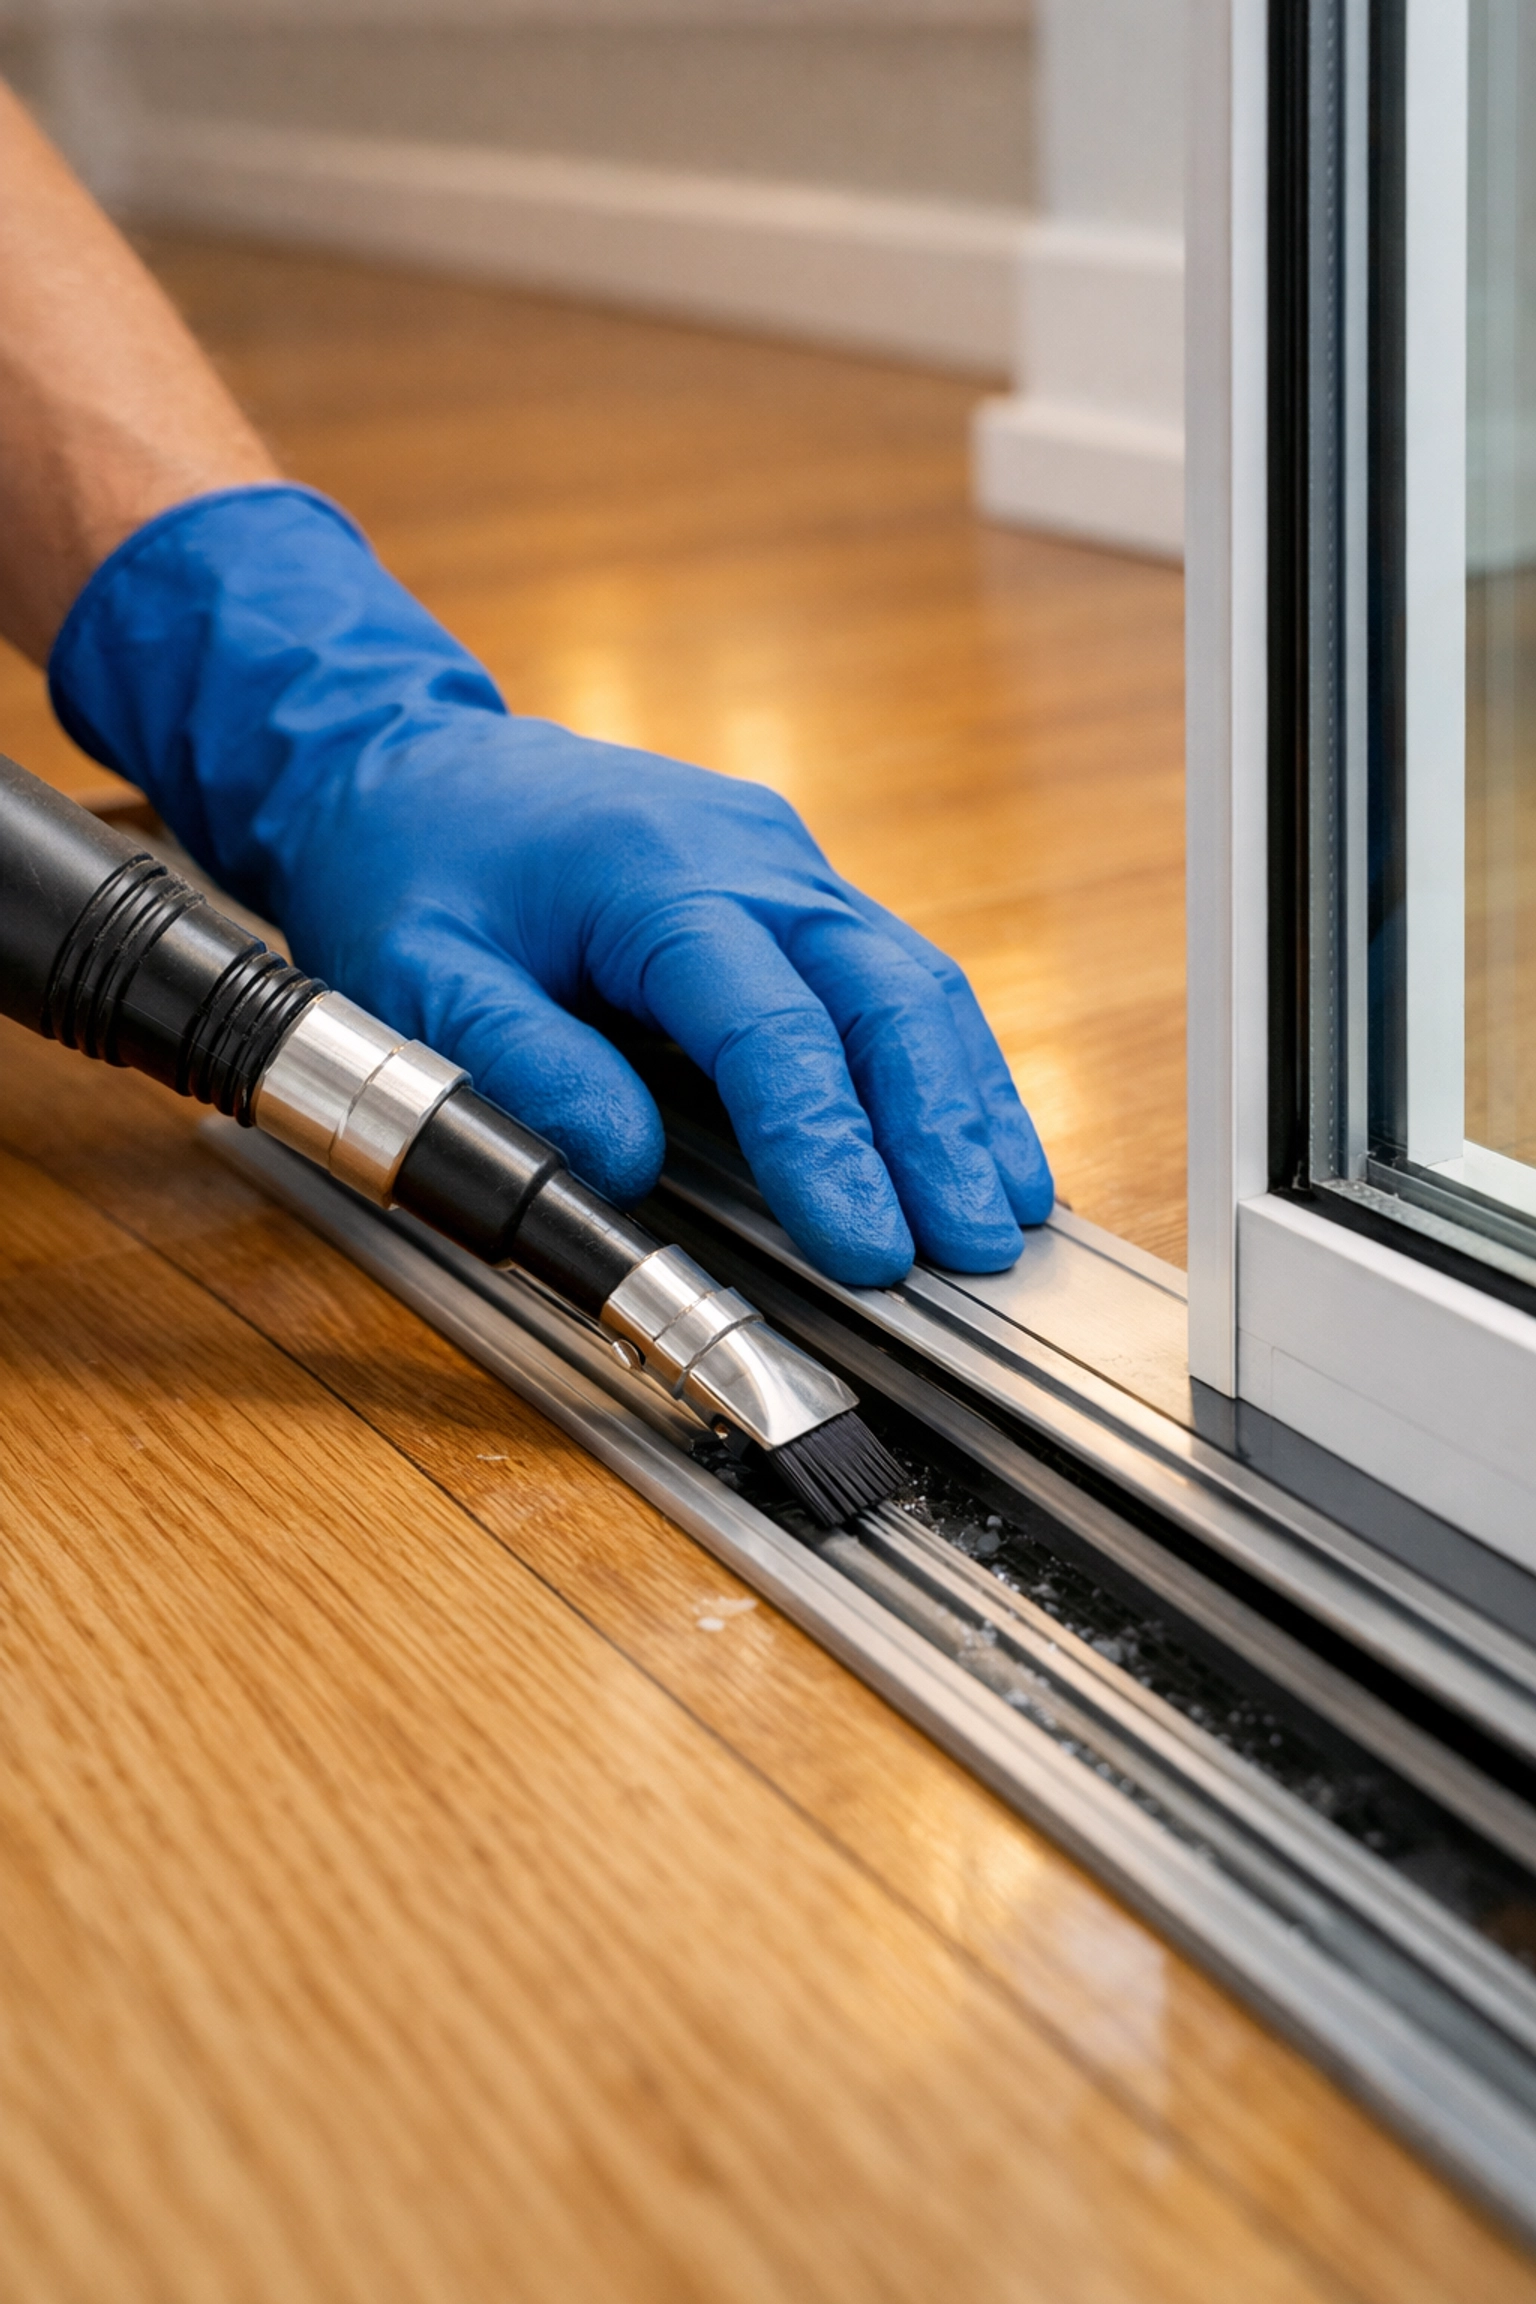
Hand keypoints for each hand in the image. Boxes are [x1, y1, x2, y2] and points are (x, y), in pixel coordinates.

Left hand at [50, 487, 1051, 1284]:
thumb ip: (519, 1065)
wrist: (408, 759)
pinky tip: (970, 1137)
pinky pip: (891, 974)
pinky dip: (939, 1063)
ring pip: (911, 979)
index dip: (825, 1144)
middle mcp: (747, 856)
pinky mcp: (794, 888)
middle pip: (883, 992)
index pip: (767, 1025)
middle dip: (938, 1128)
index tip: (866, 1247)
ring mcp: (784, 864)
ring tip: (1006, 1210)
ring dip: (964, 1098)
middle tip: (973, 1247)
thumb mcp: (413, 975)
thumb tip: (622, 1166)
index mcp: (650, 873)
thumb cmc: (410, 866)